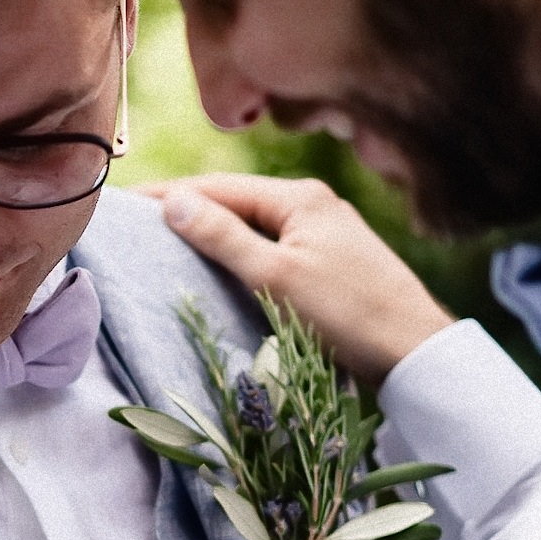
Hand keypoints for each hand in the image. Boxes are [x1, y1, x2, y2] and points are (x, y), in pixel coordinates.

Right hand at [153, 173, 454, 387]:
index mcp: (300, 196)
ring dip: (212, 230)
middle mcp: (314, 203)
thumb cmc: (347, 314)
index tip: (124, 203)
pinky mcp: (332, 260)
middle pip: (235, 200)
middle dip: (187, 208)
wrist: (416, 352)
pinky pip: (272, 244)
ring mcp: (326, 231)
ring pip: (254, 223)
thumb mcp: (275, 276)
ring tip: (167, 242)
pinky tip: (221, 264)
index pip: (217, 187)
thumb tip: (175, 202)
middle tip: (136, 222)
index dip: (169, 195)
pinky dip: (239, 250)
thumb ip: (223, 237)